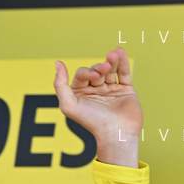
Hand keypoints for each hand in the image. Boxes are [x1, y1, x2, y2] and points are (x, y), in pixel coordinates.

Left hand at [54, 47, 141, 167]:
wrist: (116, 132)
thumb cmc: (91, 121)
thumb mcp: (68, 105)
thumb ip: (60, 84)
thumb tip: (57, 63)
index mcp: (80, 95)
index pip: (81, 74)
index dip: (86, 72)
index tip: (93, 77)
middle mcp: (95, 92)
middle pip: (96, 70)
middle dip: (99, 67)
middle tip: (104, 69)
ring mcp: (110, 90)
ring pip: (110, 70)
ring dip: (111, 61)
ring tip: (113, 54)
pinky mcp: (125, 90)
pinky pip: (123, 73)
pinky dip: (122, 62)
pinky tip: (119, 51)